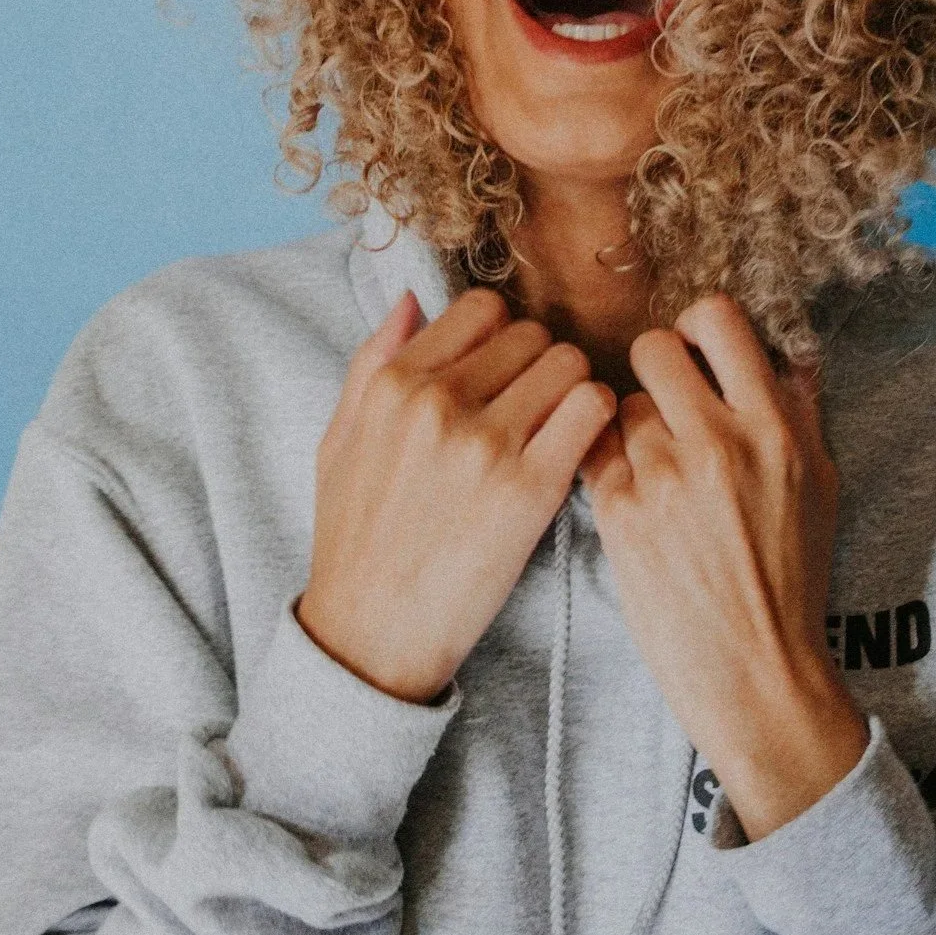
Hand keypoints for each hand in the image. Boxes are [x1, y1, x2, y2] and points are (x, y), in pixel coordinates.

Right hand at [299, 286, 615, 702]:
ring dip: (572, 389)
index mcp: (394, 384)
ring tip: (558, 428)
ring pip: (569, 362)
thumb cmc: (354, 539)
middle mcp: (440, 403)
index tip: (502, 371)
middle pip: (532, 334)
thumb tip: (410, 298)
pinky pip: (592, 409)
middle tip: (533, 409)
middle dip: (539, 365)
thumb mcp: (337, 440)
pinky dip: (598, 419)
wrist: (371, 635)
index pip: (482, 308)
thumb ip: (371, 362)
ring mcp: (486, 444)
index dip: (500, 335)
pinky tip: (578, 448)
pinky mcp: (530, 490)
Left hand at [582, 295, 867, 841]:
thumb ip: (798, 407)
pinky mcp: (618, 514)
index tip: (696, 350)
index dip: (698, 326)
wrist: (757, 674)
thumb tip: (784, 343)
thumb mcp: (818, 483)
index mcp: (773, 428)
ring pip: (620, 405)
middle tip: (665, 404)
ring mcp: (662, 478)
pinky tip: (632, 495)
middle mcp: (718, 443)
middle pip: (654, 349)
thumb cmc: (792, 578)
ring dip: (633, 428)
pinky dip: (608, 465)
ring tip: (657, 471)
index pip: (718, 319)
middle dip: (656, 371)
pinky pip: (595, 451)